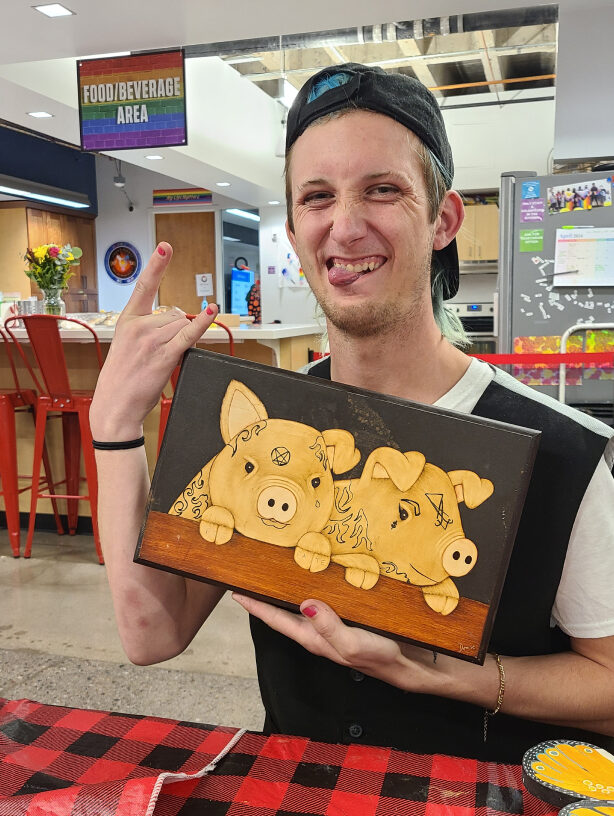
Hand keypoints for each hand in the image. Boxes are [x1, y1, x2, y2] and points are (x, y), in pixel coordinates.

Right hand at [90, 242, 217, 438]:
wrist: (114, 406)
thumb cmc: (122, 378)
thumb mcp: (127, 346)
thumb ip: (148, 329)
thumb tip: (177, 322)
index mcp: (127, 321)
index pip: (143, 287)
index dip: (156, 266)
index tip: (166, 247)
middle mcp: (138, 326)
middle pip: (173, 314)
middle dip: (174, 330)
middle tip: (157, 353)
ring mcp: (151, 340)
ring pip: (181, 325)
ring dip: (180, 339)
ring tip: (160, 359)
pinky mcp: (164, 355)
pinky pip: (188, 334)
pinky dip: (202, 323)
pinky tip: (212, 312)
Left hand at [232, 593, 439, 692]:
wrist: (411, 663)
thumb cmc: (381, 657)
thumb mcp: (352, 644)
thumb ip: (328, 626)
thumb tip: (304, 603)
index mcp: (314, 638)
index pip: (277, 620)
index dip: (256, 607)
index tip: (236, 592)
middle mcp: (319, 631)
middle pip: (285, 611)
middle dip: (267, 595)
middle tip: (252, 573)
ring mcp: (333, 624)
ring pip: (304, 604)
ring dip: (290, 589)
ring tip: (277, 569)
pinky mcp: (348, 616)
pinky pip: (325, 599)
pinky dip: (316, 587)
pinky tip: (318, 575)